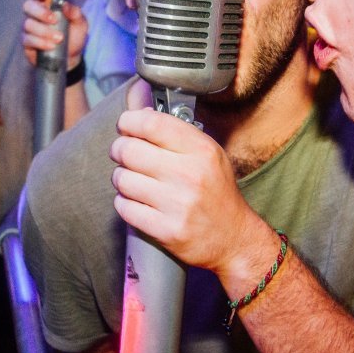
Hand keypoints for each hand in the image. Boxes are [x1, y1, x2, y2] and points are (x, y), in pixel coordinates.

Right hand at [22, 0, 87, 67]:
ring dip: (44, 31)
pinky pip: (28, 39)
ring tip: (59, 38)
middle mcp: (35, 13)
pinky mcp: (27, 42)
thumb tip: (65, 5)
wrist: (71, 57)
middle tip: (54, 20)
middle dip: (40, 12)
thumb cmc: (74, 36)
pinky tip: (51, 46)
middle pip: (28, 5)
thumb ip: (76, 13)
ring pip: (28, 24)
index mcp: (47, 3)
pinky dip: (40, 42)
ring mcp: (30, 27)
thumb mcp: (81, 24)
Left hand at [109, 96, 278, 282]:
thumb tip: (140, 113)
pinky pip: (124, 207)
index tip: (125, 126)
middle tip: (124, 154)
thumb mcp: (210, 155)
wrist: (234, 239)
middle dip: (119, 150)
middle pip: (129, 150)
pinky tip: (136, 201)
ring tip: (132, 180)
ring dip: (121, 178)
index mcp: (201, 151)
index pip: (151, 123)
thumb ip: (178, 134)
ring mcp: (176, 205)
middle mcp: (189, 175)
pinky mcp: (165, 230)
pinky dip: (124, 202)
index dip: (129, 121)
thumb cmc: (217, 193)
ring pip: (122, 179)